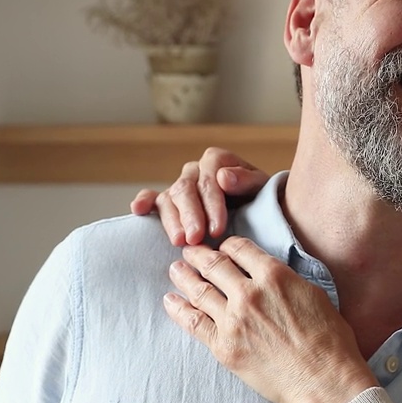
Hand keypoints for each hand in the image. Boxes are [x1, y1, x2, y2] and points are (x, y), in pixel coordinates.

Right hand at [130, 147, 270, 245]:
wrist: (260, 211)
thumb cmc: (261, 199)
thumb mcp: (262, 189)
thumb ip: (247, 180)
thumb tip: (223, 177)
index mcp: (217, 161)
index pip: (209, 179)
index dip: (212, 205)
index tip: (218, 229)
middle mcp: (195, 170)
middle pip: (185, 189)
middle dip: (191, 216)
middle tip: (196, 239)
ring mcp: (181, 185)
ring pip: (169, 198)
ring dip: (172, 220)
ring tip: (180, 241)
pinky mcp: (169, 200)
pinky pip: (152, 197)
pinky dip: (143, 202)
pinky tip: (139, 210)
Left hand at [163, 236, 379, 402]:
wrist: (323, 379)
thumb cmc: (330, 341)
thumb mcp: (314, 296)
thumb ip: (288, 281)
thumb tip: (271, 278)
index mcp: (275, 276)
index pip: (240, 249)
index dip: (228, 245)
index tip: (222, 247)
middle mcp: (249, 293)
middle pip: (214, 265)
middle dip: (199, 255)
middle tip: (189, 251)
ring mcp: (233, 320)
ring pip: (199, 290)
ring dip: (184, 276)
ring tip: (175, 269)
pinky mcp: (224, 347)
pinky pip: (193, 322)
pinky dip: (178, 309)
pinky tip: (170, 300)